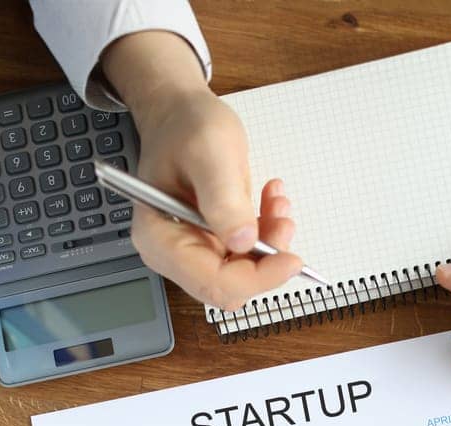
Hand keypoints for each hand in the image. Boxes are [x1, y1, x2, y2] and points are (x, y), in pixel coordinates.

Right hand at [102, 31, 301, 309]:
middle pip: (228, 286)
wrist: (180, 114)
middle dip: (265, 260)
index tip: (291, 259)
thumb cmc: (186, 127)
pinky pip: (247, 255)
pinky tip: (270, 202)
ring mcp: (191, 250)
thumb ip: (224, 199)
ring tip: (276, 201)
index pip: (212, 282)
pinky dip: (266, 233)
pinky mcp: (211, 243)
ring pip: (243, 273)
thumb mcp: (210, 152)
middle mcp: (172, 253)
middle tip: (284, 219)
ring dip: (269, 242)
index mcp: (160, 237)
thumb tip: (243, 241)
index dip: (256, 278)